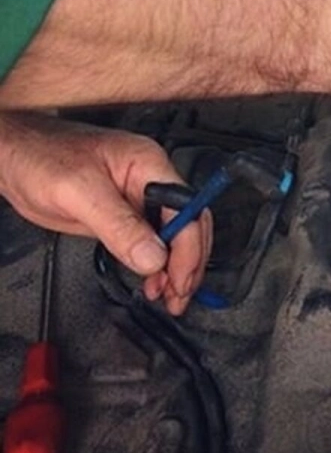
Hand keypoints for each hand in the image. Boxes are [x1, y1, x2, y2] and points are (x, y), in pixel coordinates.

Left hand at [0, 113, 211, 315]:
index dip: (187, 248)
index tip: (178, 279)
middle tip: (178, 295)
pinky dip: (156, 264)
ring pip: (175, 235)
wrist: (13, 155)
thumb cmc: (41, 157)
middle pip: (190, 223)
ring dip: (176, 267)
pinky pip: (151, 240)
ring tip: (167, 296)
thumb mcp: (79, 192)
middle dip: (189, 262)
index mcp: (149, 165)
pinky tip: (152, 281)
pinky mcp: (124, 214)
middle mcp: (151, 180)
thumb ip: (119, 225)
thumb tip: (152, 257)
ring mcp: (139, 198)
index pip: (186, 209)